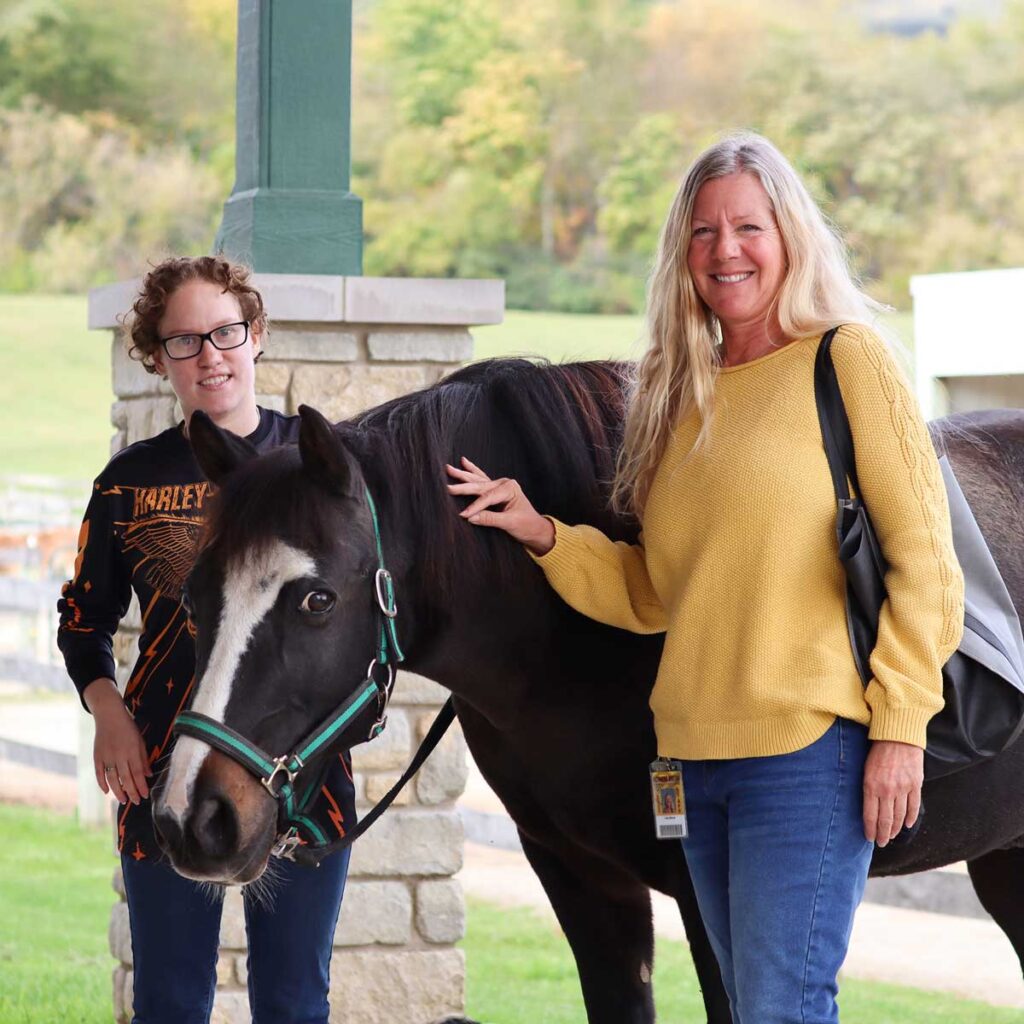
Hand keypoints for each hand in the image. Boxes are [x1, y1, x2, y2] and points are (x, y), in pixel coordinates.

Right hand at [83, 678, 151, 805]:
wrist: (109, 715)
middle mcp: (119, 755)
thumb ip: (143, 758)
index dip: (141, 786)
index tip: (145, 795)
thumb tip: (148, 775)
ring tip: (123, 800)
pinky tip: (106, 791)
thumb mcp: (140, 740)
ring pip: (112, 779)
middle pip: (125, 778)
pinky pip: (99, 773)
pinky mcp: (96, 756)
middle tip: (136, 802)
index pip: (137, 773)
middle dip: (132, 792)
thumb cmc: (128, 728)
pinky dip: (102, 783)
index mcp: (132, 750)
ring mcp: (106, 756)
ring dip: (118, 791)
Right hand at [445, 457, 555, 555]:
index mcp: (509, 488)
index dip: (475, 506)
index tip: (463, 515)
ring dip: (463, 474)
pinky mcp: (496, 490)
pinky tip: (463, 461)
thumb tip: (471, 517)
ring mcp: (499, 485)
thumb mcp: (510, 523)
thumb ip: (490, 519)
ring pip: (477, 480)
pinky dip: (471, 472)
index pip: (488, 497)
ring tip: (448, 468)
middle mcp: (504, 483)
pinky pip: (481, 480)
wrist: (536, 529)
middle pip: (480, 485)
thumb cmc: (526, 525)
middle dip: (463, 487)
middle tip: (447, 487)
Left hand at [862, 740, 922, 846]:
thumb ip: (868, 788)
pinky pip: (913, 806)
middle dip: (882, 834)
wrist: (897, 736)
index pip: (870, 815)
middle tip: (880, 843)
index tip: (869, 838)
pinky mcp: (915, 785)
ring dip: (895, 829)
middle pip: (885, 820)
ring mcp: (903, 789)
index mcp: (871, 786)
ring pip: (899, 816)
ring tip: (891, 836)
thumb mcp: (865, 769)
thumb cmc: (877, 751)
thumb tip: (867, 806)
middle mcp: (887, 790)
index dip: (870, 829)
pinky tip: (906, 824)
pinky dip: (910, 818)